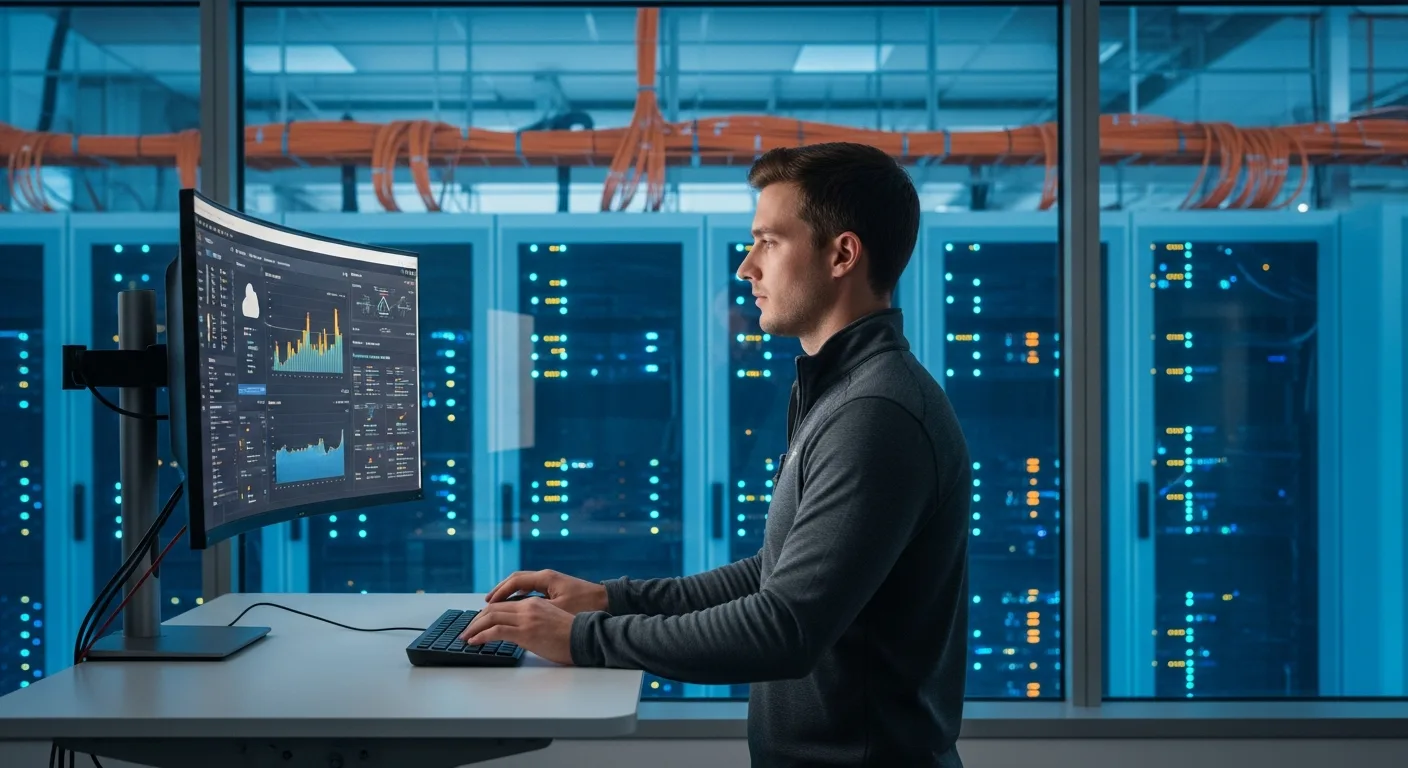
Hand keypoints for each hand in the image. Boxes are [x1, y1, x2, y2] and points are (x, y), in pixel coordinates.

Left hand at [459, 599, 574, 665]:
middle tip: (466, 630)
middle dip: (476, 620)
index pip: (503, 605)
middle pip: (493, 609)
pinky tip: (474, 641)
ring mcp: (526, 619)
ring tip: (466, 637)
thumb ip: (534, 621)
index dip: (486, 614)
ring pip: (491, 617)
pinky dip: (481, 635)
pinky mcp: (525, 632)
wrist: (586, 638)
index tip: (477, 623)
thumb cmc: (572, 635)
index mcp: (534, 603)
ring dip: (474, 627)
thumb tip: (520, 632)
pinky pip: (496, 631)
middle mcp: (528, 607)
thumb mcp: (551, 621)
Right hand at [486, 569, 607, 614]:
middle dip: (499, 592)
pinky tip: (515, 606)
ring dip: (508, 594)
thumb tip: (515, 614)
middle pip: (516, 581)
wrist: (608, 601)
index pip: (515, 581)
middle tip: (485, 604)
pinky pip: (531, 589)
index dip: (499, 592)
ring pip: (523, 585)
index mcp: (545, 578)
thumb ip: (536, 610)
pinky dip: (519, 596)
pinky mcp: (556, 589)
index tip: (487, 603)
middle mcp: (546, 577)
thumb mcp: (559, 609)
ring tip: (495, 606)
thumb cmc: (586, 605)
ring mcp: (551, 582)